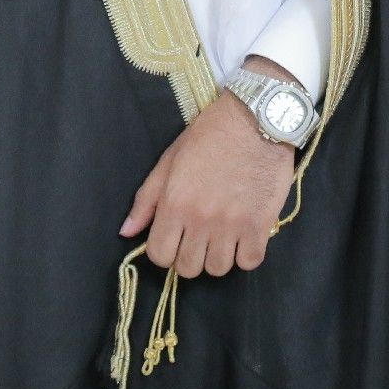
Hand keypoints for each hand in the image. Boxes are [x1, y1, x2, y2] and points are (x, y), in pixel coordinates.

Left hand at [118, 57, 301, 277]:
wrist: (256, 118)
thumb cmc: (210, 135)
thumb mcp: (170, 160)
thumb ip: (147, 199)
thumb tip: (127, 231)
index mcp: (175, 202)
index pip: (160, 255)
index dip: (164, 251)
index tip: (175, 239)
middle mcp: (201, 219)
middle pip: (188, 268)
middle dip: (190, 255)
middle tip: (199, 236)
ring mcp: (233, 225)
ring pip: (218, 269)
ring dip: (218, 256)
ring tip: (222, 234)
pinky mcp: (261, 225)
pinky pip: (249, 263)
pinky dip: (246, 254)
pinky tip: (244, 235)